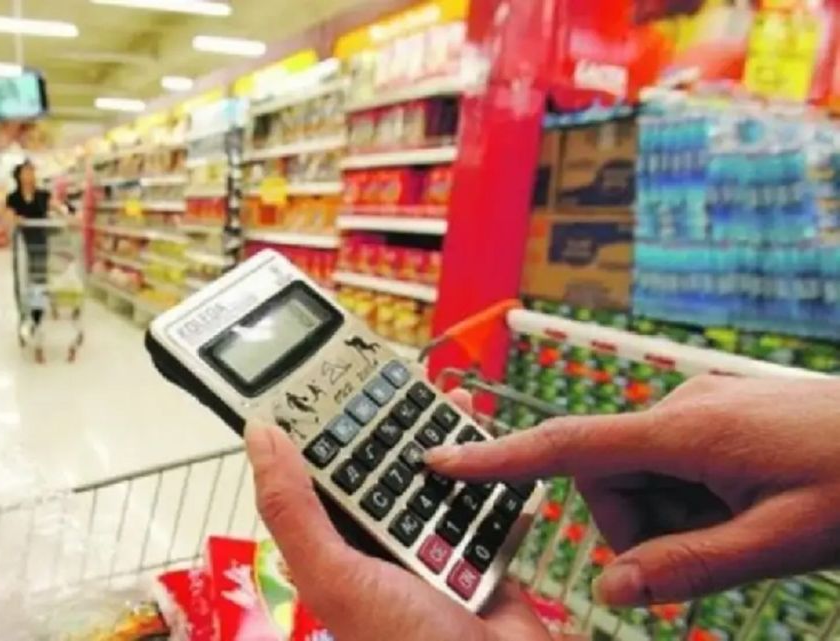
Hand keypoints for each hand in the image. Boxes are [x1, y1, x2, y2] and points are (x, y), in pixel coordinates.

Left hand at [246, 391, 553, 640]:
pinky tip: (487, 438)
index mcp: (336, 552)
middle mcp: (380, 550)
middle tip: (397, 377)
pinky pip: (483, 502)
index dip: (323, 428)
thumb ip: (295, 509)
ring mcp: (433, 552)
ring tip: (447, 395)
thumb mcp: (335, 575)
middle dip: (390, 425)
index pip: (321, 477)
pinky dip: (488, 471)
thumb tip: (259, 436)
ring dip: (442, 440)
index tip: (329, 379)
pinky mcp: (482, 556)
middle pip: (381, 471)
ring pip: (434, 480)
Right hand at [427, 376, 839, 607]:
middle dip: (638, 525)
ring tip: (744, 528)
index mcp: (686, 431)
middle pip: (607, 476)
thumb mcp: (780, 541)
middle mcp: (682, 408)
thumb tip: (609, 590)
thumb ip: (688, 567)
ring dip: (673, 516)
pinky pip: (675, 464)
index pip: (567, 445)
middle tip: (707, 551)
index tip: (440, 461)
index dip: (498, 458)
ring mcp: (703, 409)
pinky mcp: (720, 416)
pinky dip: (693, 499)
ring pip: (643, 476)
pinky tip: (748, 508)